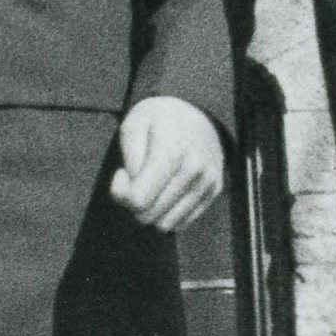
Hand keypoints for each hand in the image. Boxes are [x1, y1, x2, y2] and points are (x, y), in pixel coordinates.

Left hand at [108, 94, 227, 232]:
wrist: (198, 112)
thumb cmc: (158, 119)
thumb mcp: (133, 125)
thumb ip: (128, 162)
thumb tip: (131, 195)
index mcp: (171, 152)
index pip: (138, 200)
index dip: (121, 191)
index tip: (121, 173)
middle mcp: (194, 170)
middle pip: (149, 215)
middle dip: (134, 203)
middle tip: (135, 179)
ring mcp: (207, 182)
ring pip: (166, 224)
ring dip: (151, 210)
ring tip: (151, 186)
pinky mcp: (214, 191)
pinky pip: (182, 223)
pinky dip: (168, 213)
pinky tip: (165, 191)